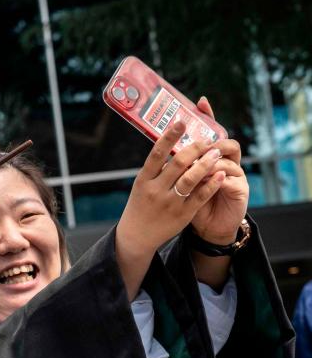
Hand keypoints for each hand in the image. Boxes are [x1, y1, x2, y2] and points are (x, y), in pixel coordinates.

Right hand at [118, 119, 226, 254]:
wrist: (137, 235)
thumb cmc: (140, 205)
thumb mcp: (141, 186)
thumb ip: (156, 169)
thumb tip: (173, 146)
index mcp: (143, 180)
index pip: (157, 154)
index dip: (170, 136)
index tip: (181, 122)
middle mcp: (155, 190)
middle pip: (178, 163)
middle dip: (196, 148)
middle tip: (207, 140)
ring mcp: (169, 203)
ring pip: (191, 178)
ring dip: (206, 163)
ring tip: (216, 152)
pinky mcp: (182, 214)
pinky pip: (201, 196)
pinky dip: (212, 184)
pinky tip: (220, 173)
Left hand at [190, 97, 248, 243]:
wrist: (210, 226)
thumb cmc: (192, 200)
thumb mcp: (182, 179)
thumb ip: (178, 162)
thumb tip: (161, 141)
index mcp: (213, 156)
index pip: (212, 132)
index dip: (208, 117)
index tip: (200, 102)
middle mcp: (228, 162)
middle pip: (225, 143)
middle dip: (209, 144)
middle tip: (194, 144)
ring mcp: (236, 175)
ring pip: (227, 161)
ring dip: (210, 163)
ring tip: (196, 165)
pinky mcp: (241, 190)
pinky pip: (230, 181)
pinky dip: (217, 180)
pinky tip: (207, 180)